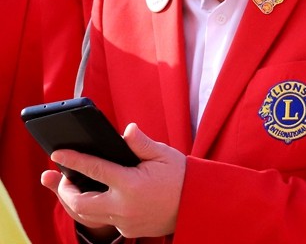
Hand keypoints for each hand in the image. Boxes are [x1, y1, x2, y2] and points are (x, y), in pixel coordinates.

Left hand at [41, 123, 185, 238]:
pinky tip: (92, 199)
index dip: (73, 160)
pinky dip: (92, 210)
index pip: (95, 170)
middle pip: (80, 202)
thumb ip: (141, 143)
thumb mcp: (163, 155)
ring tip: (70, 189)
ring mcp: (124, 220)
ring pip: (86, 216)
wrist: (195, 204)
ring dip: (74, 203)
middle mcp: (124, 205)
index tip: (57, 154)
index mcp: (131, 184)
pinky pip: (102, 221)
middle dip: (64, 190)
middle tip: (61, 178)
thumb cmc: (180, 176)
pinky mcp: (127, 229)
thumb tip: (127, 130)